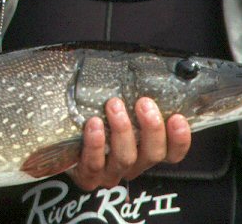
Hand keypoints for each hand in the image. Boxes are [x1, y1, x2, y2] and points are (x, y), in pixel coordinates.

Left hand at [68, 97, 191, 190]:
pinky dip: (96, 144)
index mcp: (145, 149)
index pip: (172, 151)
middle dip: (152, 128)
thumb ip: (133, 95)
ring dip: (122, 130)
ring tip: (114, 106)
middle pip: (153, 154)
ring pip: (125, 158)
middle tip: (144, 103)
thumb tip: (143, 65)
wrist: (62, 143)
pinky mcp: (88, 176)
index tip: (177, 118)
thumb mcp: (120, 106)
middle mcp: (133, 164)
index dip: (180, 139)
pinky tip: (94, 124)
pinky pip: (94, 164)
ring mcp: (111, 172)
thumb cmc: (95, 116)